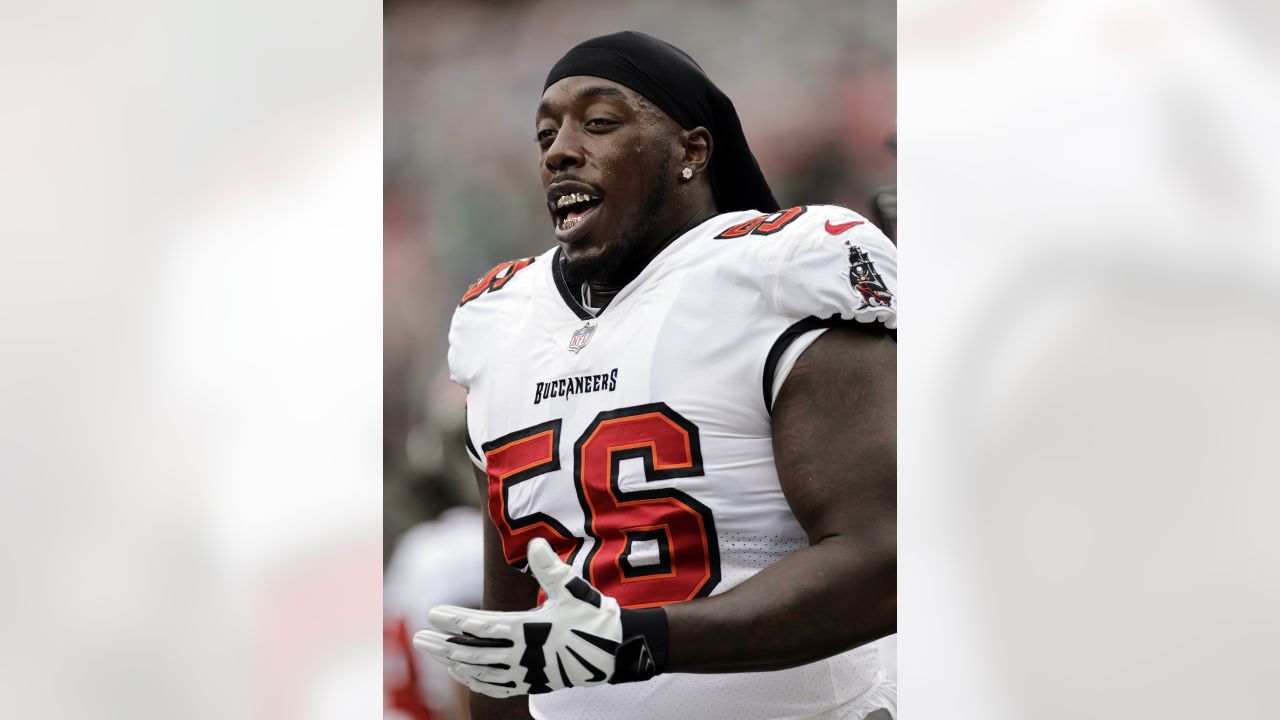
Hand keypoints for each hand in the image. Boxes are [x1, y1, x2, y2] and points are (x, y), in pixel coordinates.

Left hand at [413, 538, 666, 697]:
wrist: (617, 652)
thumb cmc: (594, 616)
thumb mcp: (575, 588)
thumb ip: (551, 568)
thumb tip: (535, 544)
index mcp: (529, 630)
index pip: (482, 626)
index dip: (455, 621)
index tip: (432, 614)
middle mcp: (523, 655)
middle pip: (474, 653)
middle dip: (444, 646)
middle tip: (419, 639)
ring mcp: (527, 673)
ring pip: (481, 672)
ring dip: (454, 664)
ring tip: (435, 655)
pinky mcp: (533, 683)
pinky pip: (497, 687)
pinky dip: (476, 682)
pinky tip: (464, 676)